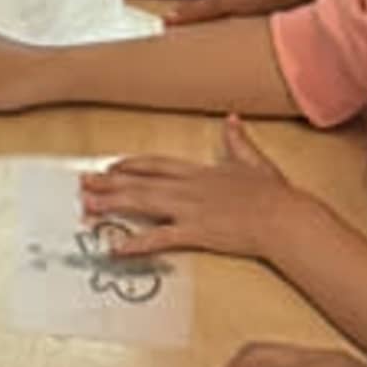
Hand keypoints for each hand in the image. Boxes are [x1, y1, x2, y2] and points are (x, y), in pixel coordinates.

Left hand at [60, 119, 287, 266]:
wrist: (283, 217)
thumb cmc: (272, 194)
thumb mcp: (254, 161)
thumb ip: (237, 141)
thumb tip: (232, 118)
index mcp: (199, 172)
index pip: (156, 165)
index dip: (131, 165)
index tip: (111, 166)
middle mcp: (188, 187)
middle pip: (140, 182)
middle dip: (108, 184)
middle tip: (83, 184)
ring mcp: (189, 209)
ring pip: (142, 204)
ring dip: (112, 205)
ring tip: (87, 207)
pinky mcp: (195, 232)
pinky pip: (159, 238)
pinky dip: (135, 243)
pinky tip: (116, 247)